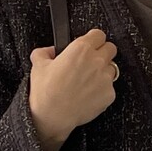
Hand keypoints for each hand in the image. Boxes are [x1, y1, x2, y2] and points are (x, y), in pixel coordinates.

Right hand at [28, 28, 118, 150]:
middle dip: (102, 52)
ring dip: (104, 70)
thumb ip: (45, 52)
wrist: (53, 116)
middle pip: (111, 48)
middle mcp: (97, 61)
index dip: (93, 39)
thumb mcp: (38, 64)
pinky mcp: (109, 95)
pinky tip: (90, 93)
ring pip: (112, 68)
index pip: (98, 34)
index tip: (90, 43)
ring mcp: (106, 79)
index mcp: (81, 49)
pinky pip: (110, 87)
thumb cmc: (46, 91)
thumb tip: (50, 51)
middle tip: (92, 60)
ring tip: (89, 79)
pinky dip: (103, 89)